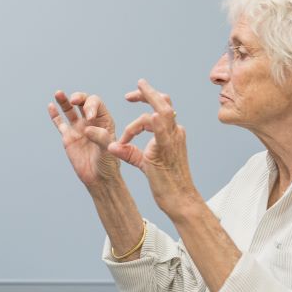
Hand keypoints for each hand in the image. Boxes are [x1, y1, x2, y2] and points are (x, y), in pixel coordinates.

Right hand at [47, 90, 120, 190]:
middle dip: (79, 98)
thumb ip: (100, 137)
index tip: (89, 117)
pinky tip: (51, 106)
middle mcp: (90, 121)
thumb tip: (86, 128)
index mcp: (104, 120)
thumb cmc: (108, 163)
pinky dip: (55, 115)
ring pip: (70, 110)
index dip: (91, 105)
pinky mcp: (68, 137)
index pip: (96, 104)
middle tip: (74, 100)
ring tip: (58, 93)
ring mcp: (78, 128)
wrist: (99, 178)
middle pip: (83, 102)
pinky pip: (60, 123)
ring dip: (64, 101)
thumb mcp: (109, 149)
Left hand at [108, 79, 200, 216]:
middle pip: (164, 102)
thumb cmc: (164, 182)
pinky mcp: (168, 150)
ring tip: (131, 95)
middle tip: (129, 93)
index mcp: (171, 133)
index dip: (146, 98)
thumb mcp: (143, 162)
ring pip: (163, 111)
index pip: (160, 107)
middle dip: (146, 93)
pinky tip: (150, 116)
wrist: (178, 198)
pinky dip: (156, 123)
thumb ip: (129, 152)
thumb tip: (112, 145)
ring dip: (148, 99)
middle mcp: (175, 132)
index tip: (128, 97)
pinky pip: (163, 132)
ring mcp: (173, 139)